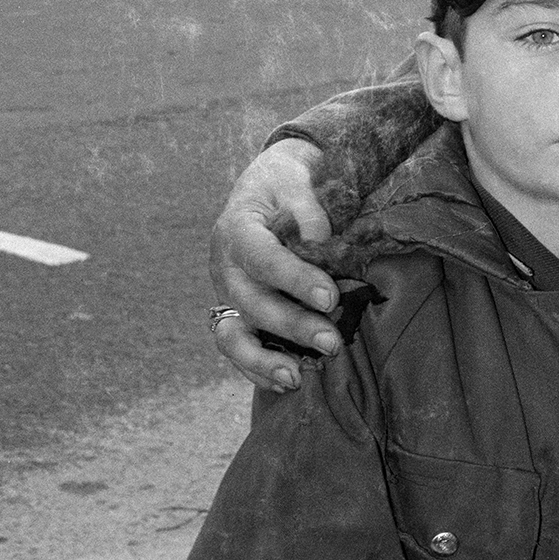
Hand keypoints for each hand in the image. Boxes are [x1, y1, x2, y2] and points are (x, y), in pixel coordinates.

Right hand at [209, 138, 338, 391]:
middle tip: (333, 342)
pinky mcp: (237, 313)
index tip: (330, 298)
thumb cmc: (286, 182)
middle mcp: (225, 268)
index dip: (295, 280)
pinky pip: (238, 347)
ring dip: (265, 360)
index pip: (263, 259)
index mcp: (237, 230)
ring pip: (234, 336)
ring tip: (298, 378)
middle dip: (292, 327)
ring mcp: (228, 295)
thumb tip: (321, 240)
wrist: (267, 186)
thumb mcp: (296, 178)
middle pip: (251, 304)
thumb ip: (308, 207)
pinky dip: (256, 367)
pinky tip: (285, 381)